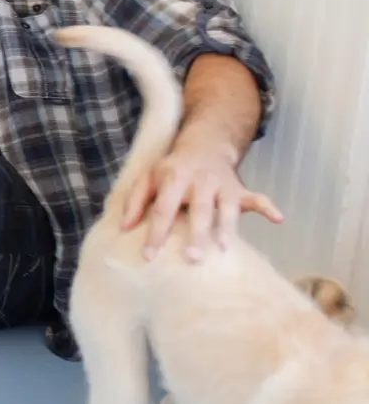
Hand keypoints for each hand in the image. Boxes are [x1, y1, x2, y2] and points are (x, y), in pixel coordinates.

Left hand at [121, 145, 282, 260]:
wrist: (204, 146)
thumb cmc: (171, 170)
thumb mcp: (148, 178)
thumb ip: (135, 201)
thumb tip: (125, 227)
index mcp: (174, 178)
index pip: (164, 208)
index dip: (157, 232)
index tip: (150, 255)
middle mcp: (200, 181)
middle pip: (199, 210)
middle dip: (197, 233)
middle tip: (192, 257)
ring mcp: (222, 185)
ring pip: (227, 207)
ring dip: (227, 227)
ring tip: (224, 247)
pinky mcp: (239, 189)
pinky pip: (256, 197)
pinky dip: (268, 207)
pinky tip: (278, 218)